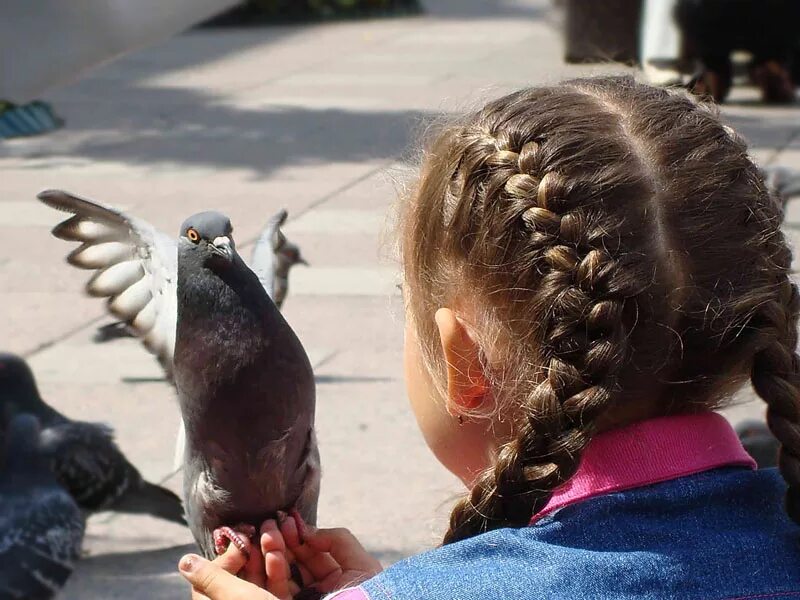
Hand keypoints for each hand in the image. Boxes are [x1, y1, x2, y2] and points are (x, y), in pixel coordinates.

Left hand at [179, 540, 276, 599]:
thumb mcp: (233, 596)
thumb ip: (211, 576)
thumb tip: (184, 560)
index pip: (212, 576)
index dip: (225, 556)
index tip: (241, 540)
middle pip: (237, 574)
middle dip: (249, 550)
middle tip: (261, 529)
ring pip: (258, 577)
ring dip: (266, 554)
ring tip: (273, 532)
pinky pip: (275, 586)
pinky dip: (278, 569)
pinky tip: (280, 553)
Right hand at [266, 513, 382, 594]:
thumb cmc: (369, 595)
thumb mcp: (362, 564)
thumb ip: (337, 540)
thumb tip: (307, 531)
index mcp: (336, 579)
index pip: (312, 553)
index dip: (300, 535)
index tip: (288, 519)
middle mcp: (316, 591)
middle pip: (293, 562)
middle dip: (281, 541)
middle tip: (270, 524)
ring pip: (280, 575)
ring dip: (272, 553)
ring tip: (268, 536)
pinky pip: (276, 592)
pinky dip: (271, 573)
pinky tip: (272, 556)